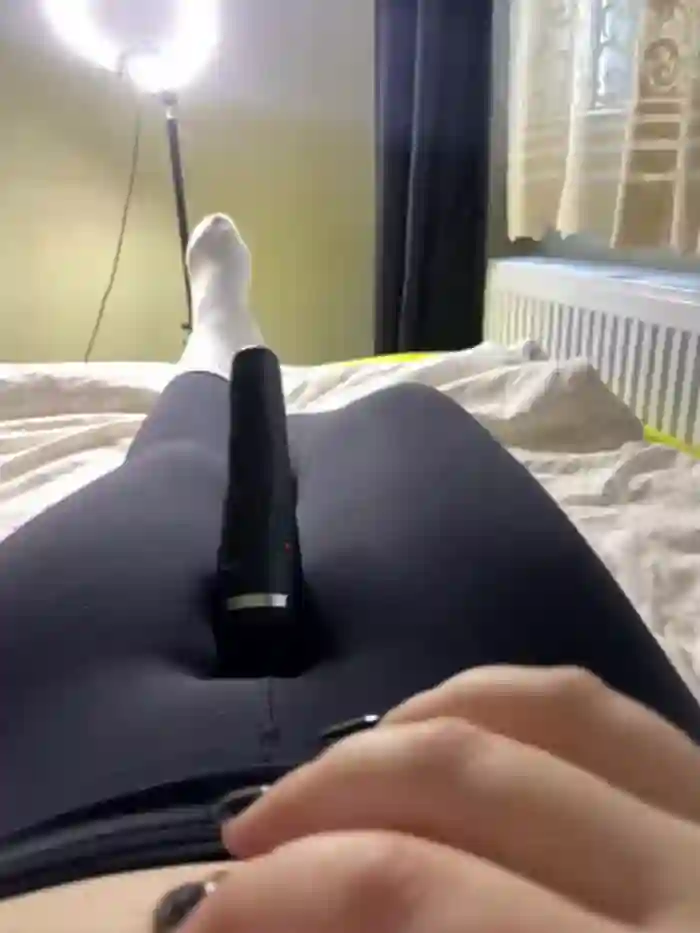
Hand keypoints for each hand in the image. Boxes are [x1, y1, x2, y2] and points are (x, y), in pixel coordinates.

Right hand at [184, 666, 699, 931]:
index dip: (283, 899)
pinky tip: (443, 733)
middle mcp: (699, 896)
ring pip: (540, 709)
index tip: (204, 924)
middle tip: (245, 844)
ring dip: (407, 729)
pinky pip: (603, 711)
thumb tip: (298, 931)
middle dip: (322, 800)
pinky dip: (501, 703)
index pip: (417, 896)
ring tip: (330, 775)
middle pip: (466, 781)